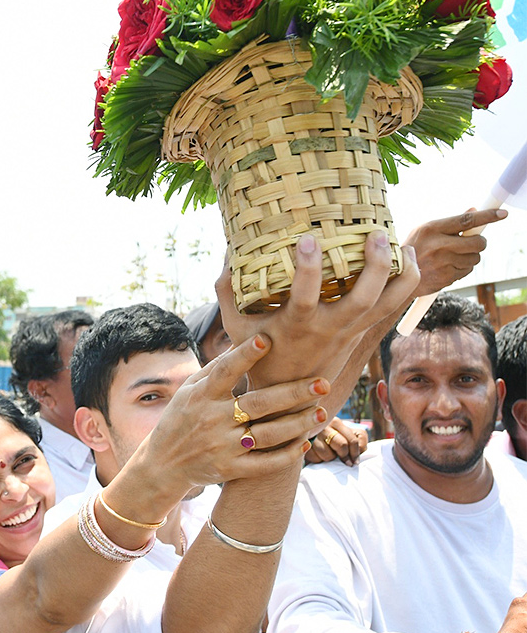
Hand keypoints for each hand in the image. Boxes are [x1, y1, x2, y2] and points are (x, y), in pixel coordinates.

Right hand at [143, 334, 329, 496]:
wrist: (163, 464)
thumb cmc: (180, 418)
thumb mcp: (189, 389)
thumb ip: (215, 368)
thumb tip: (241, 340)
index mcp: (202, 395)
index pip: (225, 371)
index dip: (244, 355)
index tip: (267, 340)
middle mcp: (213, 419)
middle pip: (259, 403)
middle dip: (293, 393)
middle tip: (322, 383)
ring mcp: (222, 447)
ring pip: (268, 435)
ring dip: (298, 424)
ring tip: (322, 413)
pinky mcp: (229, 470)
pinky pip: (264, 464)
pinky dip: (287, 455)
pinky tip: (305, 443)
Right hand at [217, 231, 419, 390]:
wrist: (288, 397)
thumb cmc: (259, 356)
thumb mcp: (236, 325)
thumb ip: (226, 289)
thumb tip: (228, 250)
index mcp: (296, 326)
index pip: (305, 297)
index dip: (308, 269)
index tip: (307, 238)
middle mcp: (329, 329)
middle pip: (363, 301)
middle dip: (375, 266)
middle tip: (375, 234)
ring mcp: (349, 332)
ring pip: (387, 306)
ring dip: (402, 275)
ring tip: (404, 246)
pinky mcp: (360, 332)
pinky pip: (390, 309)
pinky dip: (404, 285)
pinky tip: (406, 260)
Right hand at [304, 419, 367, 465]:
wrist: (312, 437)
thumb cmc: (336, 437)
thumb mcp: (351, 434)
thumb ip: (360, 439)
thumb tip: (358, 452)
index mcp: (336, 422)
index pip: (352, 440)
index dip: (356, 453)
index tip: (355, 462)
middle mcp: (323, 426)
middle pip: (341, 445)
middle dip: (345, 457)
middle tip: (346, 463)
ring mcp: (312, 435)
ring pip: (328, 454)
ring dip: (331, 458)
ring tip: (330, 455)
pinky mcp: (303, 445)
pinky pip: (316, 459)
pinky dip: (319, 460)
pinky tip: (319, 456)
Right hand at [404, 208, 506, 295]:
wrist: (396, 276)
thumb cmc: (413, 249)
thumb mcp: (425, 230)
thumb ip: (450, 223)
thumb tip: (474, 210)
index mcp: (433, 228)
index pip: (466, 220)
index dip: (487, 216)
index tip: (502, 213)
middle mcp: (439, 245)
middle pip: (478, 242)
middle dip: (480, 242)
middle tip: (473, 242)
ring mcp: (443, 263)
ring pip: (475, 258)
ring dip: (470, 257)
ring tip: (454, 256)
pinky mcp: (446, 278)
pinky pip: (467, 271)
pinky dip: (462, 268)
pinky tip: (448, 267)